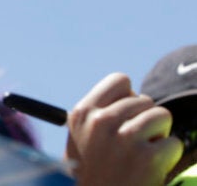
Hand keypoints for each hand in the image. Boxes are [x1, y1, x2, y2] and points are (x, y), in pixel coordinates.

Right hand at [65, 72, 182, 185]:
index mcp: (82, 113)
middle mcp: (101, 121)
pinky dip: (167, 157)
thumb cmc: (90, 174)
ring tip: (143, 156)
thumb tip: (132, 96)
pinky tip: (150, 170)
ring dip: (159, 136)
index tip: (126, 116)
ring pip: (162, 116)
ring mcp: (124, 138)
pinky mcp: (148, 157)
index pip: (119, 81)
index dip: (129, 97)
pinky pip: (174, 143)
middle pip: (145, 101)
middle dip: (145, 121)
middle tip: (132, 146)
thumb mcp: (80, 139)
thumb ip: (99, 114)